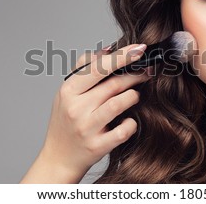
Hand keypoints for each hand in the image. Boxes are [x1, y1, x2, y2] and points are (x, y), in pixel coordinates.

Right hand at [20, 43, 149, 182]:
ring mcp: (86, 128)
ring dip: (133, 96)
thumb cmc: (65, 121)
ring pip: (119, 104)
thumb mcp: (66, 92)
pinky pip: (123, 130)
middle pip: (113, 84)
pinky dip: (131, 123)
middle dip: (135, 75)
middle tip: (147, 71)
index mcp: (68, 90)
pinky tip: (130, 120)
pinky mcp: (97, 146)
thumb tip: (108, 49)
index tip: (140, 48)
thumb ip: (84, 68)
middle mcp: (76, 108)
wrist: (58, 158)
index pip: (99, 67)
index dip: (122, 56)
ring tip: (135, 95)